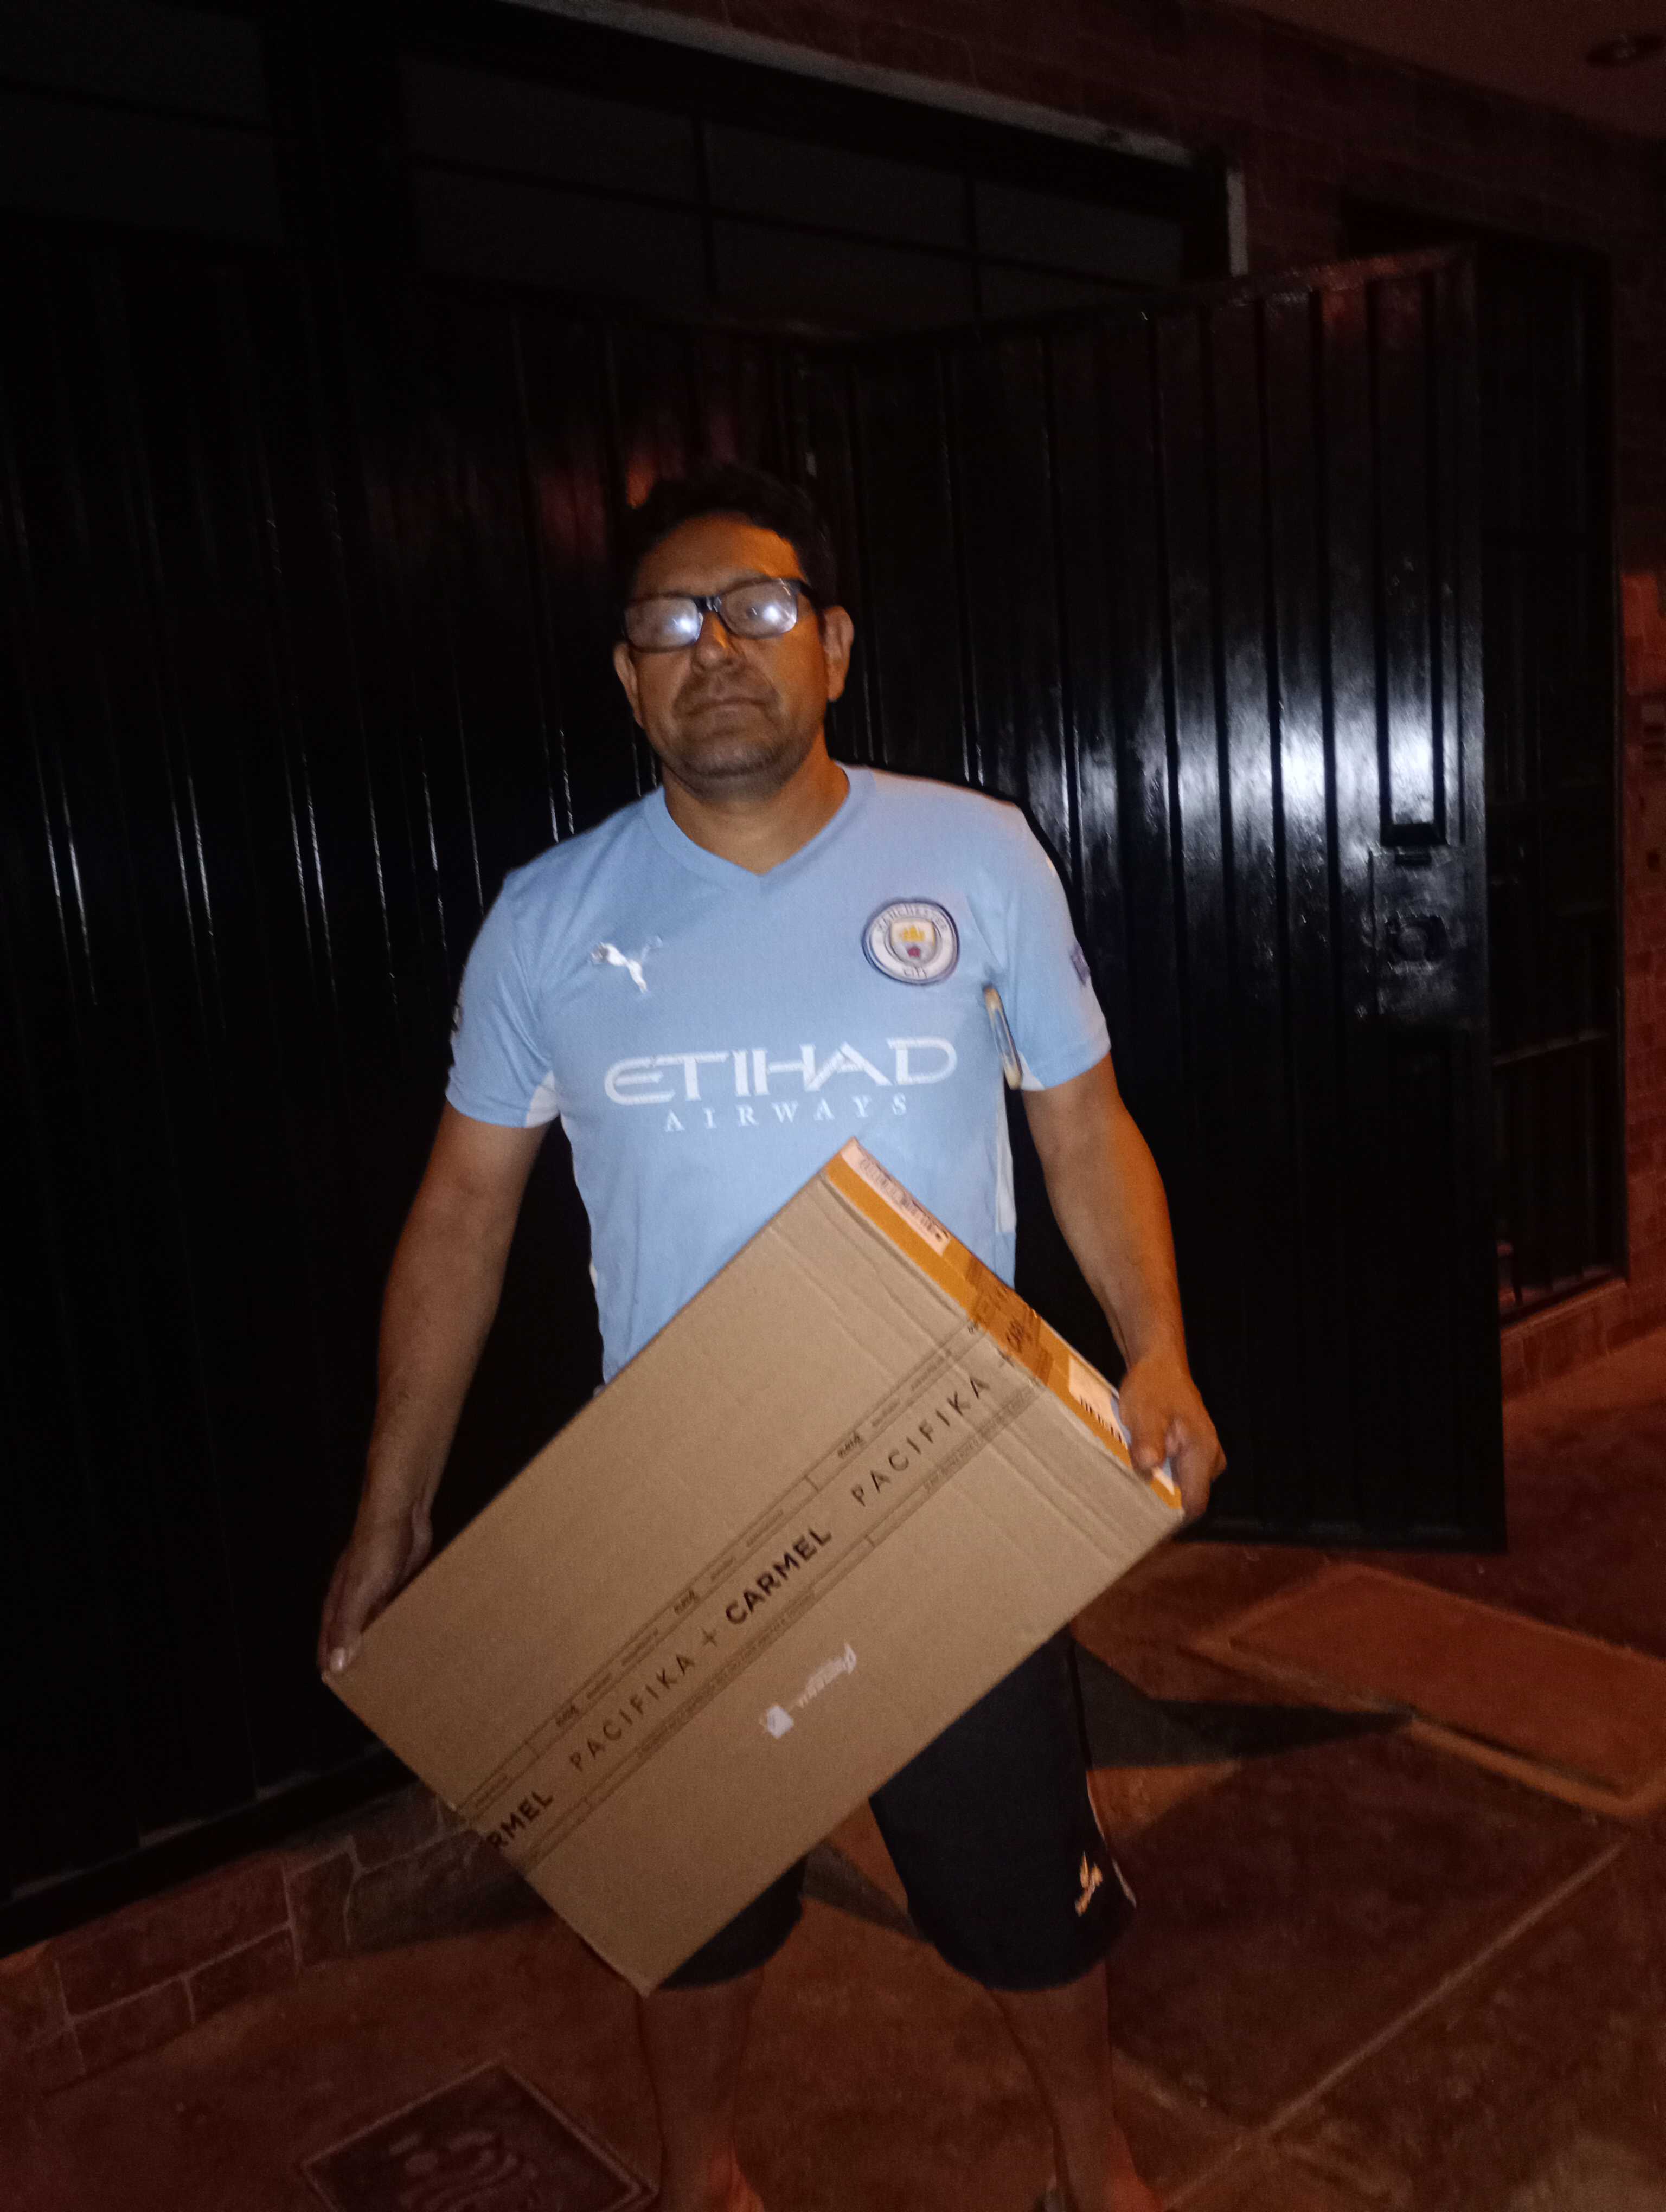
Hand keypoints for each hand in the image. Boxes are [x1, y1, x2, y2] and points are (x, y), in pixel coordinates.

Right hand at [317, 1504, 431, 1675]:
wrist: (402, 1513)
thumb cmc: (375, 1547)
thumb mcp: (359, 1592)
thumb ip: (347, 1627)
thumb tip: (335, 1665)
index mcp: (338, 1605)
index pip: (329, 1645)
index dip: (334, 1668)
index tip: (345, 1693)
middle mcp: (355, 1601)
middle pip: (354, 1639)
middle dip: (362, 1661)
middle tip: (378, 1689)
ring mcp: (377, 1592)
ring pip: (378, 1626)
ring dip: (386, 1643)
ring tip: (401, 1670)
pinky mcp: (398, 1583)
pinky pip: (399, 1611)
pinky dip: (405, 1625)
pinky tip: (418, 1638)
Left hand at [1118, 1351, 1224, 1521]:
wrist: (1159, 1362)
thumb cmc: (1153, 1386)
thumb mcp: (1145, 1413)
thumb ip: (1148, 1441)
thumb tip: (1148, 1469)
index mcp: (1202, 1452)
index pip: (1196, 1502)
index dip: (1175, 1518)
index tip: (1150, 1527)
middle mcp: (1210, 1456)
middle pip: (1192, 1496)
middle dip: (1168, 1505)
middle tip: (1138, 1509)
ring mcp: (1204, 1451)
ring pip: (1187, 1484)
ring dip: (1166, 1489)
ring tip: (1137, 1492)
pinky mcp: (1193, 1447)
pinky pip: (1183, 1472)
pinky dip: (1165, 1475)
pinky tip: (1143, 1471)